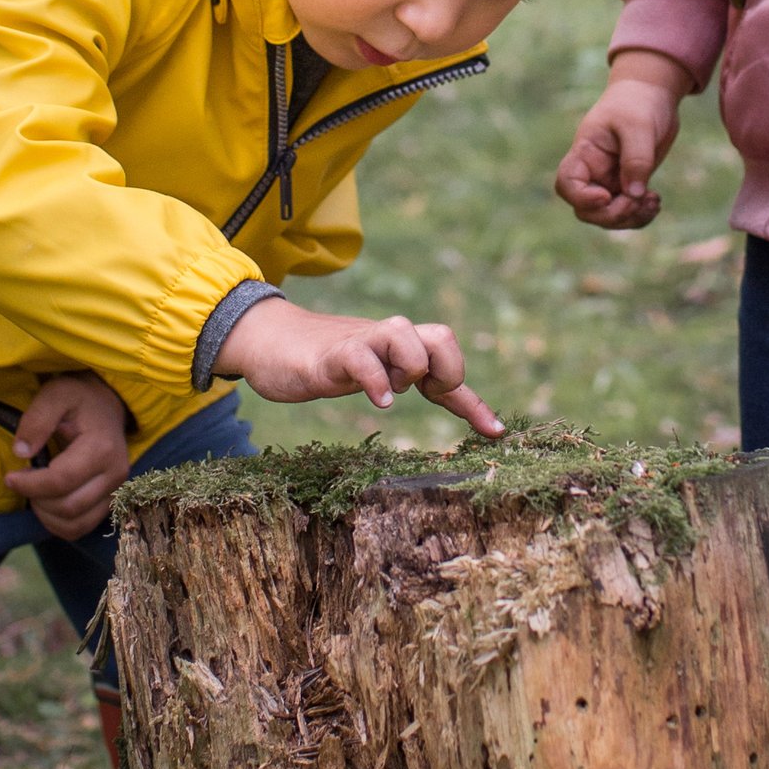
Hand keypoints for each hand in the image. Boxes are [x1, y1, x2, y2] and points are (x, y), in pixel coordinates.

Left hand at [7, 372, 134, 538]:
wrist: (106, 404)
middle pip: (69, 507)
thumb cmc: (79, 398)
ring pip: (76, 524)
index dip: (30, 485)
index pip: (61, 481)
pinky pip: (82, 527)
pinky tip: (46, 503)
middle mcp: (115, 474)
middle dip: (37, 500)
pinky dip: (59, 524)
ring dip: (47, 516)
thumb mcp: (55, 394)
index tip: (10, 477)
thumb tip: (20, 452)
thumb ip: (37, 419)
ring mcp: (116, 490)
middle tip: (22, 482)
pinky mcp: (111, 501)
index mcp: (101, 448)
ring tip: (34, 493)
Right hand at [216, 295, 503, 437]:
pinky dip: (376, 380)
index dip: (474, 404)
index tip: (496, 434)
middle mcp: (390, 340)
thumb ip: (406, 380)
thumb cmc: (330, 361)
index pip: (449, 368)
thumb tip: (435, 398)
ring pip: (406, 335)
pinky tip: (380, 402)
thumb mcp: (375, 373)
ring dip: (410, 368)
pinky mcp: (332, 353)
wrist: (272, 341)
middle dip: (447, 370)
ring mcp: (362, 342)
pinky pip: (362, 357)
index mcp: (404, 349)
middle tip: (426, 394)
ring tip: (392, 393)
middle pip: (442, 335)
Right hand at [556, 55, 690, 230]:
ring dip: (630, 218)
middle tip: (638, 200)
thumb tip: (634, 194)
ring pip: (608, 216)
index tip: (607, 196)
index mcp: (585, 153)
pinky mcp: (628, 184)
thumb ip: (636, 160)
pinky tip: (655, 201)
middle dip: (611, 214)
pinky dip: (640, 214)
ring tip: (653, 202)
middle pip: (586, 210)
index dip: (582, 198)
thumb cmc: (638, 102)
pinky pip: (627, 211)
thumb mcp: (638, 126)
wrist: (653, 94)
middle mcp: (593, 171)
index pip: (567, 184)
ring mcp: (610, 180)